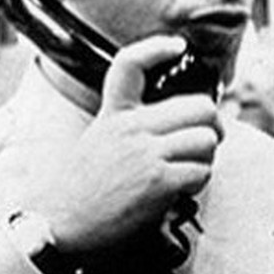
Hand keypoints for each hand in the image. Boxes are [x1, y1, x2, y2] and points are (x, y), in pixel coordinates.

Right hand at [27, 36, 221, 254]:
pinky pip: (200, 172)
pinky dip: (197, 184)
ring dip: (206, 159)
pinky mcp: (157, 181)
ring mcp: (145, 152)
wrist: (60, 226)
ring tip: (189, 172)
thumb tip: (174, 130)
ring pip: (206, 140)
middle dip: (213, 126)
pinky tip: (179, 192)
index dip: (157, 48)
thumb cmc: (80, 192)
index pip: (130, 64)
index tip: (177, 47)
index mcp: (114, 114)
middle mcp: (131, 127)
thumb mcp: (97, 142)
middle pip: (199, 106)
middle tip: (207, 141)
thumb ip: (129, 129)